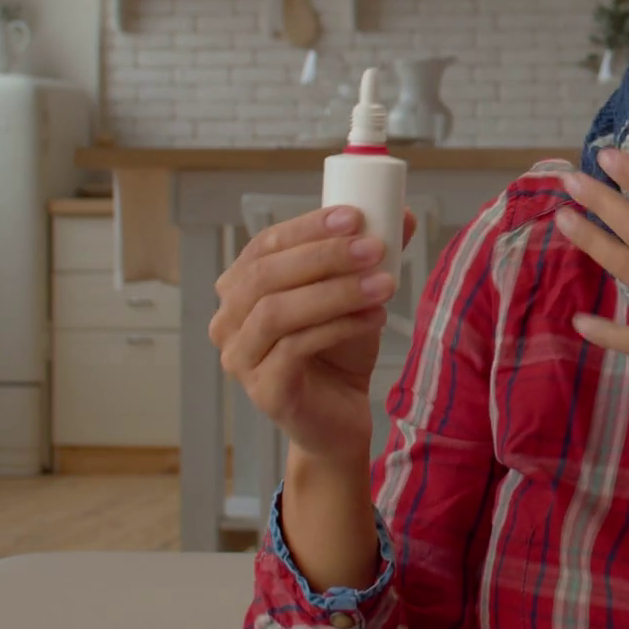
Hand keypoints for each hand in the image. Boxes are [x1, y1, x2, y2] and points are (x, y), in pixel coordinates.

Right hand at [209, 206, 414, 464]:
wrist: (342, 415)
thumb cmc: (340, 349)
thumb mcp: (354, 294)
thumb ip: (369, 255)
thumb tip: (401, 214)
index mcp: (240, 287)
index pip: (265, 245)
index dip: (307, 227)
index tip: (355, 216)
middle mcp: (227, 321)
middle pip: (265, 276)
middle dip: (324, 256)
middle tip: (374, 247)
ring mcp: (239, 358)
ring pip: (277, 312)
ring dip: (336, 292)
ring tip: (385, 284)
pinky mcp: (263, 390)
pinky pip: (294, 349)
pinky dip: (339, 326)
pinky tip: (375, 317)